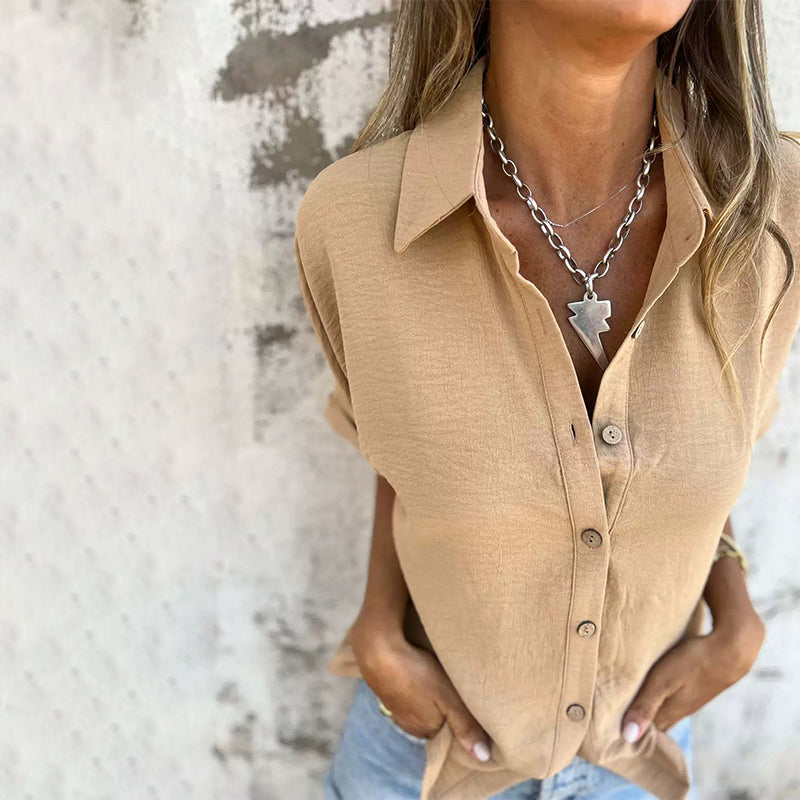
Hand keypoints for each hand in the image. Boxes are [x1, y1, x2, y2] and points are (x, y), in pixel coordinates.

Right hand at [349, 615, 492, 761]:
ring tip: (441, 683)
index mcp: (427, 730)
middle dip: (446, 711)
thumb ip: (465, 725)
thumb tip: (483, 758)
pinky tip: (420, 677)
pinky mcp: (388, 691)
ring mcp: (396, 709)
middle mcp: (410, 725)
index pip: (450, 735)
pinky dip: (416, 690)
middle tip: (459, 692)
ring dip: (430, 699)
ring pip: (421, 708)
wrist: (378, 652)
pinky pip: (409, 696)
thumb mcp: (447, 698)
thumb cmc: (417, 674)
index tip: (471, 709)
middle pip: (435, 722)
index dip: (461, 722)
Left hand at [621, 614, 765, 743]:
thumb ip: (645, 706)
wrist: (731, 650)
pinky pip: (671, 697)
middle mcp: (679, 710)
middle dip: (635, 723)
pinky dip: (658, 696)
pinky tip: (651, 688)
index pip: (646, 733)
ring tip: (625, 703)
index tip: (608, 730)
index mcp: (669, 713)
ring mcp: (688, 699)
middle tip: (612, 718)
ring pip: (662, 709)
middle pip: (653, 723)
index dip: (628, 733)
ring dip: (646, 708)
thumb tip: (628, 737)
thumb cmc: (693, 663)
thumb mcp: (663, 681)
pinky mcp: (694, 686)